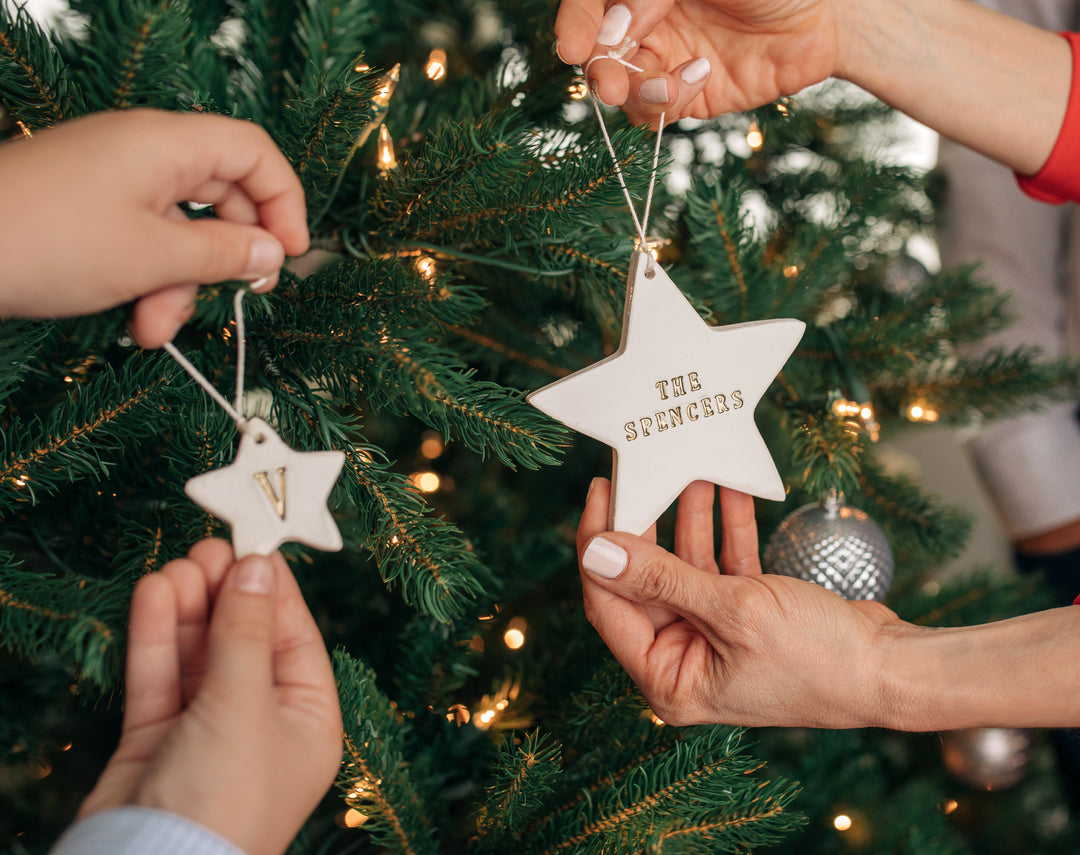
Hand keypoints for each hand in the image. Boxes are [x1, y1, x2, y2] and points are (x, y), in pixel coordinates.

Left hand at [0, 109, 309, 347]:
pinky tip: (135, 322)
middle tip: (245, 294)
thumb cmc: (49, 241)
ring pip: (181, 231)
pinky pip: (144, 242)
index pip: (253, 153)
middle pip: (222, 197)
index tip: (291, 253)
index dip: (284, 201)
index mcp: (166, 144)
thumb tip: (271, 254)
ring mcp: (115, 182)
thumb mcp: (153, 256)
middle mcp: (144, 154)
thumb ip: (223, 254)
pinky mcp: (90, 212)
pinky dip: (149, 282)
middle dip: (229, 256)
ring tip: (157, 328)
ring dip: (181, 286)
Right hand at [78, 539, 341, 854]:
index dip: (274, 591)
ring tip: (177, 566)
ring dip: (188, 609)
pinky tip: (154, 594)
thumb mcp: (246, 702)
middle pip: (244, 641)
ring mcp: (207, 731)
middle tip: (206, 548)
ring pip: (198, 654)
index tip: (254, 544)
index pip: (295, 639)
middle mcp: (261, 723)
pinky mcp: (157, 739)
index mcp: (308, 721)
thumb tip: (258, 567)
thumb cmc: (226, 794)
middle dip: (225, 594)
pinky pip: (161, 676)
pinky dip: (157, 636)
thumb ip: (247, 631)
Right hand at [555, 0, 1068, 175]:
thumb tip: (614, 26)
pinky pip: (658, 112)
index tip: (572, 44)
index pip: (592, 5)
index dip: (576, 22)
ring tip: (668, 81)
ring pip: (623, 87)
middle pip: (599, 51)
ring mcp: (667, 59)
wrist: (833, 13)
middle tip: (609, 83)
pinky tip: (701, 76)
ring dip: (634, 90)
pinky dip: (668, 101)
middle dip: (600, 68)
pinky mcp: (691, 96)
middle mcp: (649, 21)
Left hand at [576, 477, 911, 727]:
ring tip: (692, 470)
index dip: (600, 546)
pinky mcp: (745, 616)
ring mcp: (714, 638)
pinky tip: (728, 490)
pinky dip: (726, 531)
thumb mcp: (732, 611)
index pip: (608, 603)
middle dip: (650, 524)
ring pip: (685, 567)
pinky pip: (723, 566)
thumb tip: (597, 553)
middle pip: (644, 581)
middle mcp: (684, 660)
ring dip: (692, 519)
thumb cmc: (818, 658)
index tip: (603, 492)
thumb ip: (660, 579)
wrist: (894, 669)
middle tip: (639, 472)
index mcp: (667, 678)